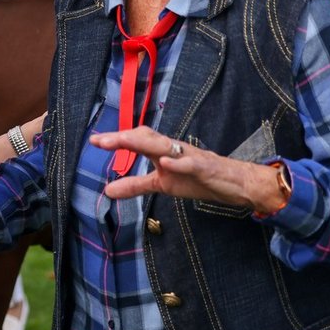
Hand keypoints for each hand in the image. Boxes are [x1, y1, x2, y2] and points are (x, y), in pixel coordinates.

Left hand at [92, 126, 283, 211]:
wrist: (236, 184)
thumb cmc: (198, 179)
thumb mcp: (162, 185)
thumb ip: (136, 185)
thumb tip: (108, 191)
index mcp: (162, 151)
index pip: (136, 140)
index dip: (116, 139)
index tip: (94, 140)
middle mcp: (174, 149)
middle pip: (146, 137)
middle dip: (123, 138)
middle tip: (100, 140)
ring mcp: (190, 157)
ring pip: (164, 146)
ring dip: (143, 143)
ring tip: (122, 141)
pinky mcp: (205, 168)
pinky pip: (190, 164)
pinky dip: (177, 163)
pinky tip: (164, 163)